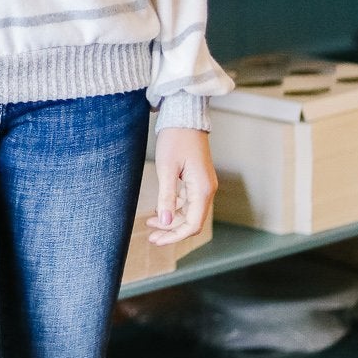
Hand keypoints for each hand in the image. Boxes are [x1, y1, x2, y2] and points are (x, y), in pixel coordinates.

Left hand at [148, 127, 215, 245]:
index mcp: (203, 189)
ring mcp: (203, 185)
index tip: (156, 241)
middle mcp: (207, 190)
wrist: (184, 116)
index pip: (193, 224)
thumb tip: (165, 222)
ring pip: (189, 213)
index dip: (175, 236)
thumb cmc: (176, 139)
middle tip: (151, 238)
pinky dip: (174, 209)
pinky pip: (187, 202)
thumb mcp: (167, 169)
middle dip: (171, 232)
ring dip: (171, 221)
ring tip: (150, 225)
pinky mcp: (197, 180)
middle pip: (192, 221)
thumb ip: (166, 197)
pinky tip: (159, 211)